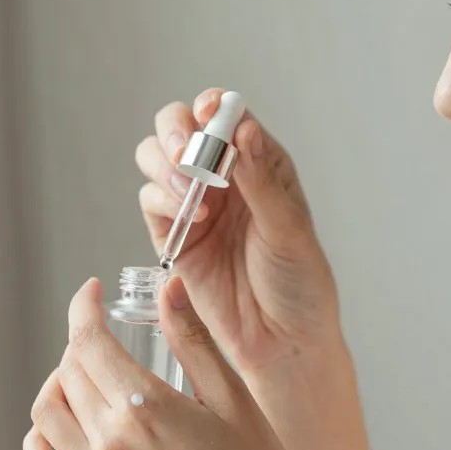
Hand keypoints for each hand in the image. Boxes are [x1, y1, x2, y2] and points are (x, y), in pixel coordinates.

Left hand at [24, 276, 321, 449]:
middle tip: (107, 336)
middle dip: (82, 343)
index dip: (83, 308)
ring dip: (58, 383)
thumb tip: (168, 286)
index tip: (91, 292)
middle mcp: (112, 442)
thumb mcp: (234, 399)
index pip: (89, 342)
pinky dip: (39, 439)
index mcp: (146, 408)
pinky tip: (60, 425)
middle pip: (69, 373)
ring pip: (47, 414)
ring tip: (86, 376)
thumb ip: (194, 340)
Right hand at [135, 88, 341, 375]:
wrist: (282, 342)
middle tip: (186, 152)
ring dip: (164, 163)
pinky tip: (192, 217)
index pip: (228, 116)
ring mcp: (195, 206)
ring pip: (156, 159)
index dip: (212, 107)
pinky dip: (161, 199)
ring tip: (189, 189)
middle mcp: (224, 179)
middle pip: (180, 127)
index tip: (208, 114)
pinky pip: (150, 202)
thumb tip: (242, 130)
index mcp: (261, 164)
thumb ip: (261, 181)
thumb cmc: (299, 285)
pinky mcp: (173, 238)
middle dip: (176, 130)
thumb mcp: (289, 229)